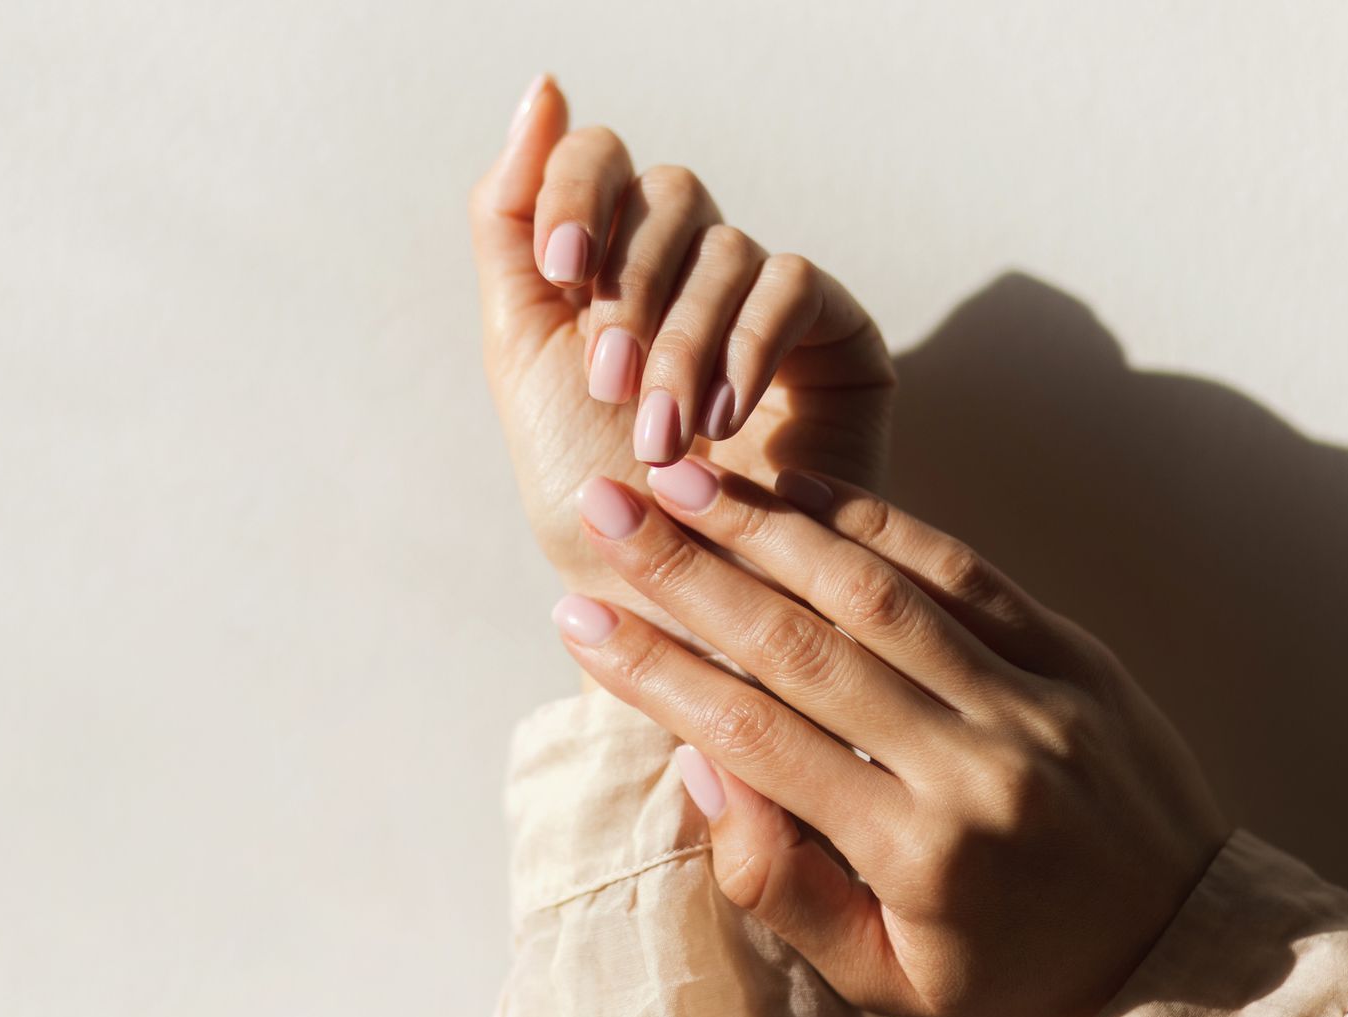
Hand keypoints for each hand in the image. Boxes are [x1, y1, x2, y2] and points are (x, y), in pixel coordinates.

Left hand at [468, 75, 893, 629]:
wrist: (663, 599)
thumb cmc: (590, 490)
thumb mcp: (521, 350)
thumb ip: (512, 224)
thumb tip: (545, 87)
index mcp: (610, 261)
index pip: (600, 160)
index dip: (576, 191)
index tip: (558, 265)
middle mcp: (689, 266)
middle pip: (667, 195)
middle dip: (628, 288)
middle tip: (610, 383)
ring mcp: (765, 297)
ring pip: (727, 248)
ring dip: (682, 341)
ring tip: (662, 436)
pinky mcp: (835, 336)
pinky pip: (794, 286)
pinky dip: (749, 345)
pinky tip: (727, 420)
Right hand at [546, 457, 1230, 1016]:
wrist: (1191, 953)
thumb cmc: (1013, 972)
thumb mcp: (885, 976)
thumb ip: (780, 884)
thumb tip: (698, 764)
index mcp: (918, 852)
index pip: (756, 737)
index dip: (655, 671)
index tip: (578, 617)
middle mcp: (975, 762)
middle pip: (800, 642)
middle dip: (687, 568)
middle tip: (603, 509)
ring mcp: (1031, 696)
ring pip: (873, 588)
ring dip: (763, 524)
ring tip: (678, 478)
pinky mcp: (1071, 650)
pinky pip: (957, 566)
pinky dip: (868, 518)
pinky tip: (793, 484)